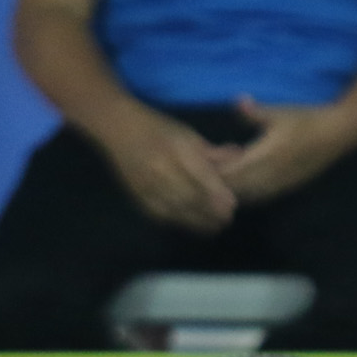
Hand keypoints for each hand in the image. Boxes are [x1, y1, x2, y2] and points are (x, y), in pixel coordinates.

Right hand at [94, 106, 236, 232]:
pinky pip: (159, 213)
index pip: (199, 173)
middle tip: (227, 220)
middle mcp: (159, 167)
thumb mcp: (187, 134)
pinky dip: (177, 222)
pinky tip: (192, 226)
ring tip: (215, 228)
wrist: (116, 128)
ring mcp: (145, 183)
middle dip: (209, 211)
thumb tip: (239, 156)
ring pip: (174, 208)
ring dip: (196, 221)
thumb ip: (211, 151)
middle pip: (188, 195)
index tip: (233, 204)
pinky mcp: (137, 194)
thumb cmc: (158, 129)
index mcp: (175, 148)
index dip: (216, 191)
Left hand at [218, 96, 356, 202]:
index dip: (216, 170)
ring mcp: (280, 184)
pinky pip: (261, 196)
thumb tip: (238, 100)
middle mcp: (271, 174)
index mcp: (266, 155)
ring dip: (235, 188)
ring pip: (248, 196)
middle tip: (215, 167)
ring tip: (230, 173)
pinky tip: (246, 179)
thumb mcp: (279, 112)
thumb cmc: (307, 120)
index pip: (231, 171)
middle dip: (222, 181)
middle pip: (236, 188)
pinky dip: (248, 191)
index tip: (207, 159)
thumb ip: (255, 112)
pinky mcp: (288, 188)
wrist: (337, 134)